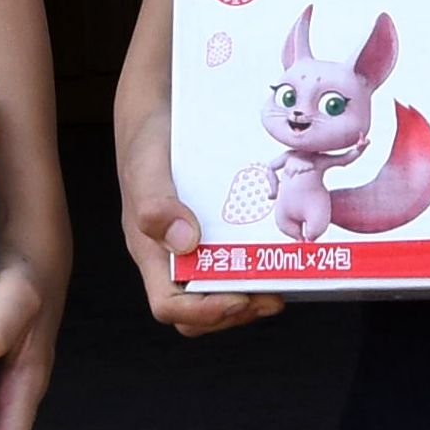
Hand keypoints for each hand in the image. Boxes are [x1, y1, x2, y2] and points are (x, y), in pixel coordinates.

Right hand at [113, 112, 270, 337]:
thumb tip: (185, 242)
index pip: (170, 307)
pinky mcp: (214, 230)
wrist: (156, 115)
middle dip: (238, 311)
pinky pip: (234, 258)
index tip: (241, 298)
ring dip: (252, 294)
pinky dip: (257, 262)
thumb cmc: (145, 145)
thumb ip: (155, 206)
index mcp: (151, 253)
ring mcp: (193, 246)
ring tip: (284, 279)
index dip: (205, 313)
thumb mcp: (147, 169)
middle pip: (199, 310)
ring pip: (220, 289)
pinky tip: (279, 250)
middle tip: (274, 295)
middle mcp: (172, 257)